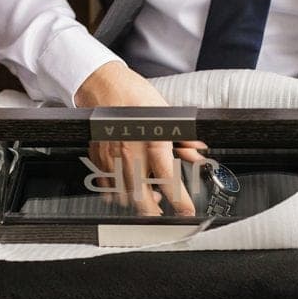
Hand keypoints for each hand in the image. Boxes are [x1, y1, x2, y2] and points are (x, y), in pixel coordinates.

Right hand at [75, 61, 203, 216]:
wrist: (104, 85)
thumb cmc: (134, 96)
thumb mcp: (166, 114)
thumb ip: (183, 140)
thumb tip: (198, 154)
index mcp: (153, 144)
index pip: (170, 181)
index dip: (180, 202)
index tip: (186, 212)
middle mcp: (132, 156)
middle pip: (142, 199)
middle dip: (153, 211)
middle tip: (160, 213)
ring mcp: (113, 160)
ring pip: (124, 197)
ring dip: (135, 201)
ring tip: (145, 196)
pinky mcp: (98, 160)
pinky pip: (106, 187)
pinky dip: (116, 193)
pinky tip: (125, 188)